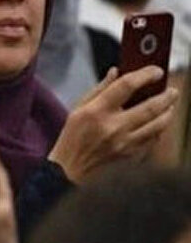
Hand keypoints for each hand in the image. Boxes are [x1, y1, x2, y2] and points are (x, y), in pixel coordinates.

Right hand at [49, 66, 178, 182]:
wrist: (70, 171)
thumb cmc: (72, 138)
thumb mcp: (77, 109)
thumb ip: (99, 89)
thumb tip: (116, 72)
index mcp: (96, 111)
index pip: (126, 85)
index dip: (145, 75)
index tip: (155, 71)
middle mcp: (112, 127)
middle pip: (150, 106)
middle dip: (167, 96)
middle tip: (172, 90)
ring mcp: (124, 143)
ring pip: (158, 125)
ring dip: (168, 112)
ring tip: (170, 105)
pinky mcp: (131, 156)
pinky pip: (154, 140)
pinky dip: (159, 130)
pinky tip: (159, 124)